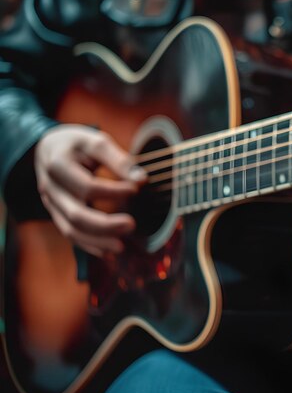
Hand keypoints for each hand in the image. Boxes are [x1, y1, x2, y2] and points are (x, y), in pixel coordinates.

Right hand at [35, 124, 146, 256]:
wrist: (48, 148)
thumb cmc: (76, 144)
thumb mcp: (95, 142)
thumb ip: (119, 159)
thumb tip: (141, 179)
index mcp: (58, 165)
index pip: (87, 186)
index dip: (113, 191)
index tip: (136, 189)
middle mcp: (50, 188)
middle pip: (75, 214)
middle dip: (105, 224)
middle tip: (132, 225)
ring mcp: (51, 204)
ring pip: (70, 229)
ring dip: (97, 241)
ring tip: (121, 247)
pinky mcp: (56, 214)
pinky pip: (69, 234)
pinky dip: (88, 245)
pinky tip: (107, 251)